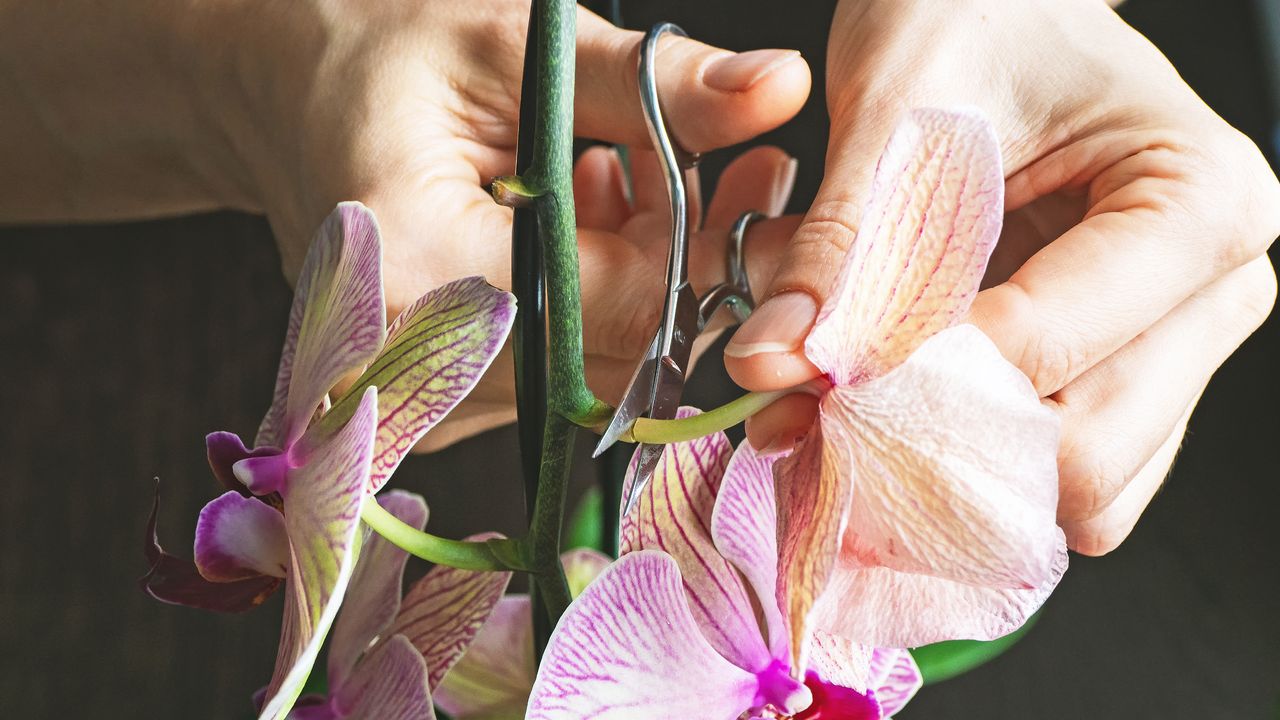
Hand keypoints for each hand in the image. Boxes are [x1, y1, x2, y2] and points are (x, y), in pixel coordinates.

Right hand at [205, 1, 810, 447]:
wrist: (271, 89)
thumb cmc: (373, 47)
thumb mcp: (515, 44)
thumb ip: (649, 84)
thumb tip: (779, 88)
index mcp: (421, 264)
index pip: (620, 305)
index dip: (714, 253)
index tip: (763, 183)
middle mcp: (413, 355)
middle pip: (620, 345)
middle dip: (689, 257)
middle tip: (731, 164)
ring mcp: (425, 390)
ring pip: (602, 356)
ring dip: (645, 267)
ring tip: (628, 164)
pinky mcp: (441, 394)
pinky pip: (563, 361)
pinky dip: (598, 289)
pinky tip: (581, 209)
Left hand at [725, 0, 1278, 554]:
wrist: (992, 7)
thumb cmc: (975, 16)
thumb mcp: (901, 106)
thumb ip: (844, 242)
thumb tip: (775, 364)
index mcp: (1199, 202)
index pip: (1046, 349)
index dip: (911, 376)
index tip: (809, 371)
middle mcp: (1212, 292)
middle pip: (1084, 453)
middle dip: (933, 443)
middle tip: (818, 402)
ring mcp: (1172, 349)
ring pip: (1075, 488)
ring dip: (944, 468)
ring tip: (849, 398)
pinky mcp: (1119, 379)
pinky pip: (1053, 474)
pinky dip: (965, 468)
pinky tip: (890, 410)